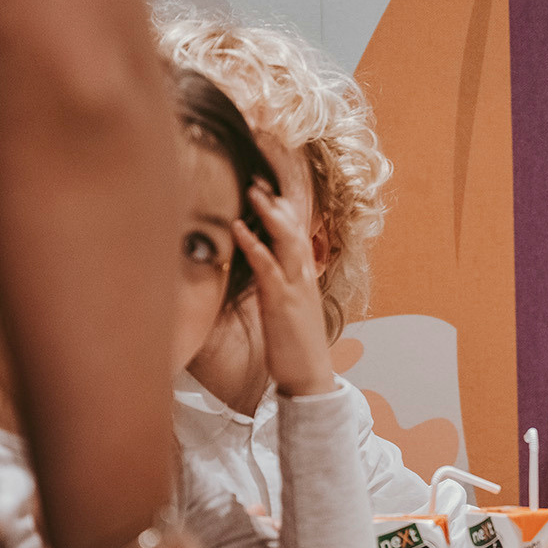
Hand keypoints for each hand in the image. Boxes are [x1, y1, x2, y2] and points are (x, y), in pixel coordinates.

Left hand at [231, 180, 335, 398]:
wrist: (310, 376)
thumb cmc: (295, 342)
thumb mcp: (290, 303)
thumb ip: (279, 279)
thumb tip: (264, 262)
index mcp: (305, 272)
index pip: (298, 227)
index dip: (285, 201)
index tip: (268, 179)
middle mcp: (304, 273)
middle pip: (295, 224)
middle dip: (278, 198)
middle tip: (259, 171)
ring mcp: (295, 286)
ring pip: (287, 239)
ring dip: (270, 212)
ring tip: (252, 189)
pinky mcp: (282, 302)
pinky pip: (268, 268)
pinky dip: (254, 245)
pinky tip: (238, 229)